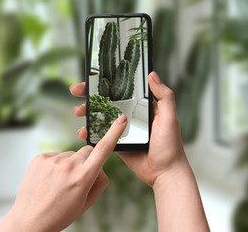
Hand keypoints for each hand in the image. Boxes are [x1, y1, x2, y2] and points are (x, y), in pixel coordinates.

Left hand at [0, 115, 126, 231]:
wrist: (30, 220)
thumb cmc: (60, 214)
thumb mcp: (87, 202)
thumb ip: (99, 182)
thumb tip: (100, 167)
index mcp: (83, 177)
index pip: (104, 149)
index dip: (115, 132)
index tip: (121, 119)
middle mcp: (69, 165)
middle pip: (87, 151)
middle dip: (87, 160)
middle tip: (77, 178)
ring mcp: (53, 160)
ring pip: (71, 154)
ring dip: (70, 164)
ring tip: (59, 183)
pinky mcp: (40, 158)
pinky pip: (56, 155)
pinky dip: (56, 164)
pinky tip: (50, 179)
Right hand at [70, 71, 188, 186]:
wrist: (165, 173)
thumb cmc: (171, 145)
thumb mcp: (169, 118)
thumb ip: (164, 97)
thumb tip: (152, 74)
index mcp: (141, 107)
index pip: (121, 90)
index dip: (106, 83)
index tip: (91, 78)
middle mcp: (130, 116)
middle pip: (106, 101)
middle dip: (89, 95)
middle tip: (76, 91)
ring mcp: (122, 130)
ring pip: (100, 117)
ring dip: (87, 113)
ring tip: (78, 112)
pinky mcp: (116, 144)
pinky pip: (100, 136)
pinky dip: (89, 133)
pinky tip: (82, 132)